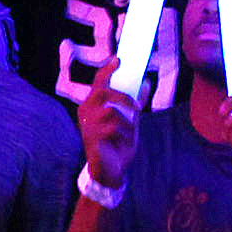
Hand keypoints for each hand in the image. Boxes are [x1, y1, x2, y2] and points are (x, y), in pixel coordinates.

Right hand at [75, 73, 140, 188]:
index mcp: (93, 105)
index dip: (108, 69)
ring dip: (125, 123)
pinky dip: (123, 134)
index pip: (99, 82)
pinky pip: (113, 127)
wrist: (110, 172)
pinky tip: (121, 143)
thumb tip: (146, 84)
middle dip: (122, 96)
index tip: (119, 59)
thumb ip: (135, 104)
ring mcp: (87, 124)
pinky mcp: (92, 137)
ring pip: (111, 111)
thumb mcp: (130, 122)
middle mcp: (86, 111)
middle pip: (102, 91)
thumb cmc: (117, 144)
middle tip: (136, 106)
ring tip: (127, 135)